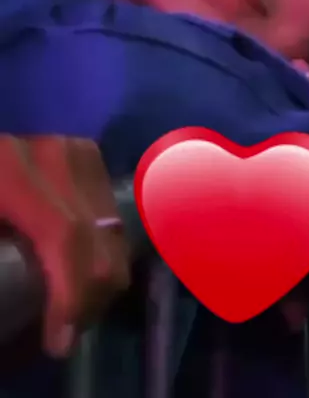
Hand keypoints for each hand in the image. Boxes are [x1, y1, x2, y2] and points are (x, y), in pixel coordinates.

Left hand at [0, 136, 129, 356]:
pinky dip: (104, 252)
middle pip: (98, 238)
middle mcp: (56, 154)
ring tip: (74, 305)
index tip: (60, 342)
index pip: (64, 236)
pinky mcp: (88, 155)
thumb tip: (35, 306)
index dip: (70, 294)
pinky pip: (111, 215)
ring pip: (113, 230)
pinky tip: (81, 272)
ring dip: (102, 278)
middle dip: (90, 297)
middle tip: (66, 333)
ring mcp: (77, 151)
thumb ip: (3, 262)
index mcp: (12, 170)